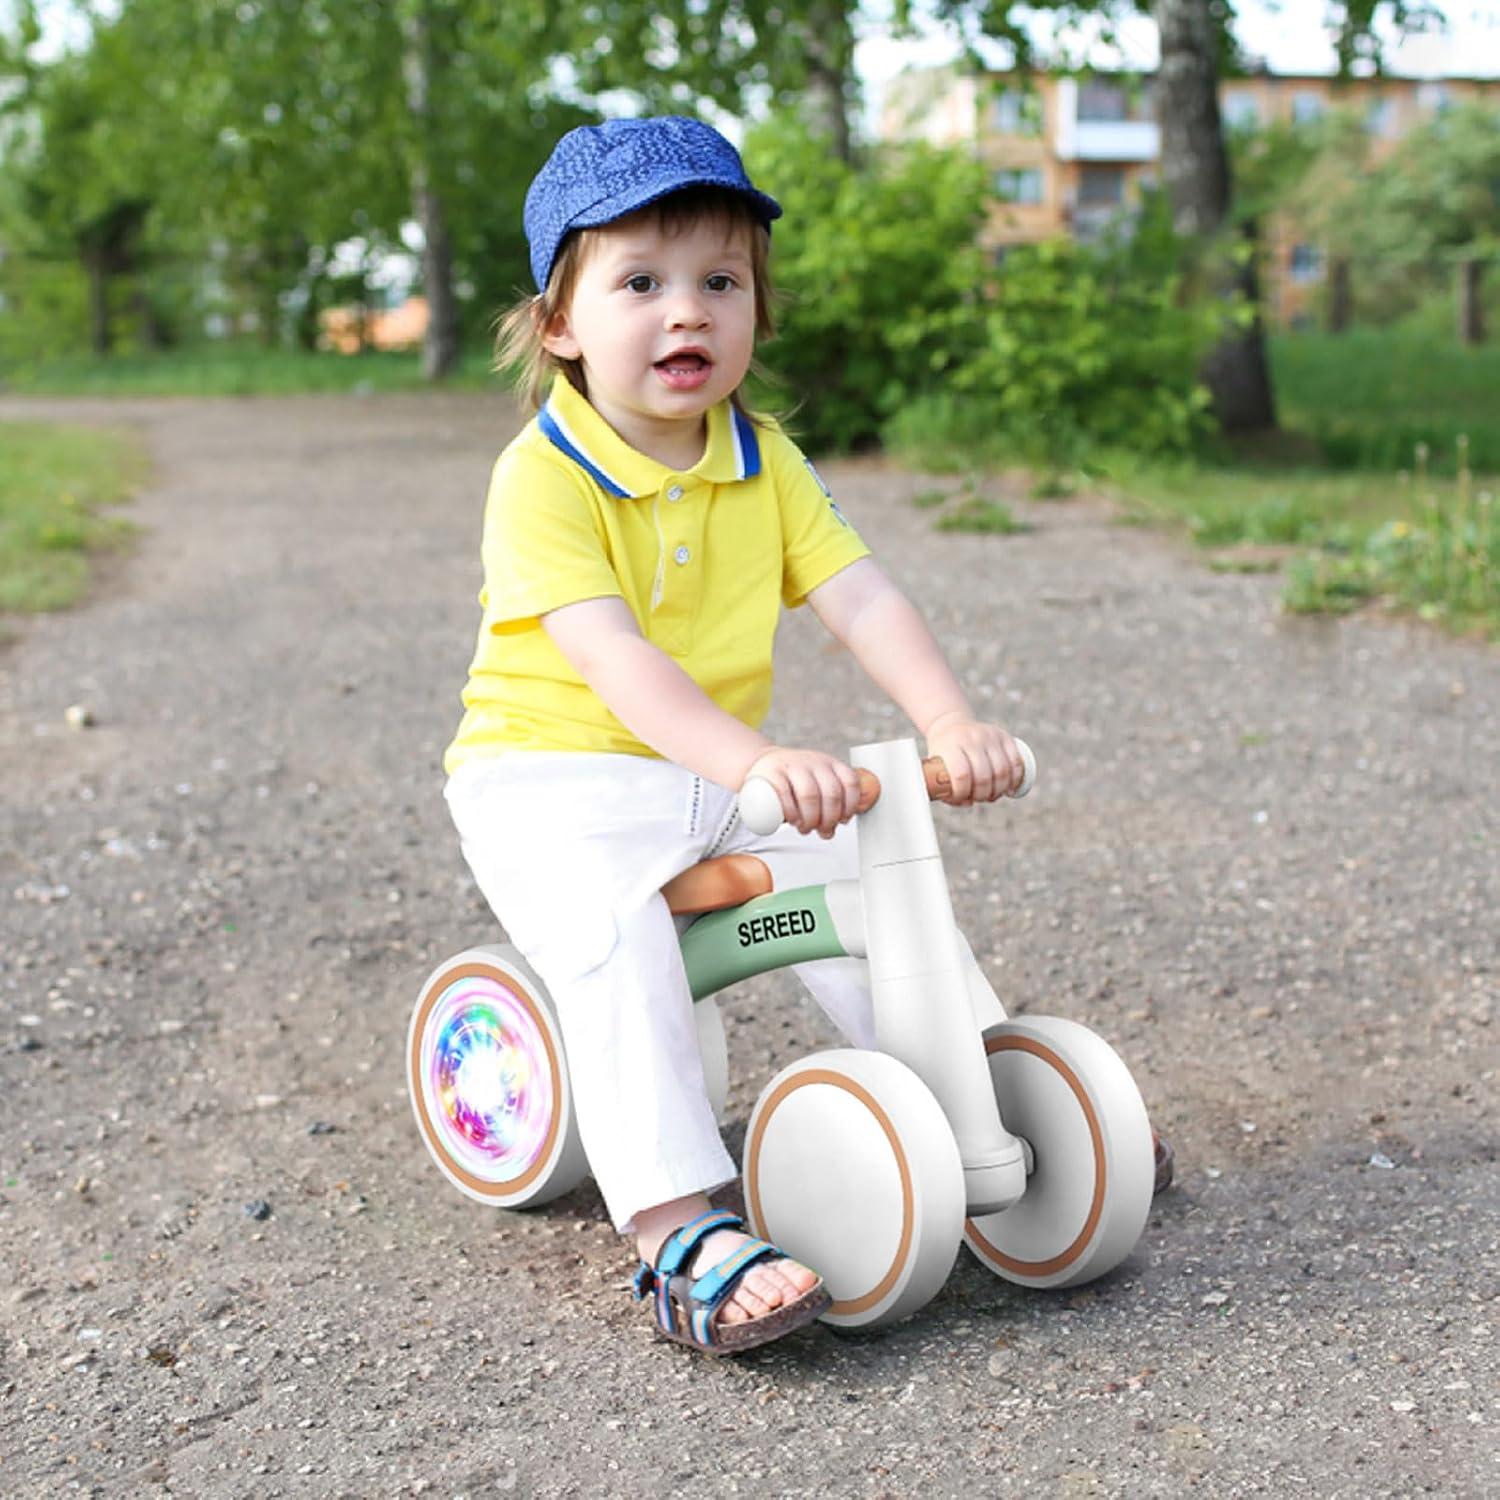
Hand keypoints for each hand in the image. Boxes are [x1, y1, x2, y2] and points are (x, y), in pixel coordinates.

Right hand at [742, 746, 862, 838]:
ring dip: (811, 819)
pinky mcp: (772, 772)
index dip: (850, 806)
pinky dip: (791, 812)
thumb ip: (837, 798)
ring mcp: (792, 765)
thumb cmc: (796, 782)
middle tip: (822, 830)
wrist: (765, 765)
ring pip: (809, 794)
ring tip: (805, 828)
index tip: (843, 820)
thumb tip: (848, 819)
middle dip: (829, 819)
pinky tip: (793, 820)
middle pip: (831, 793)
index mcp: (831, 764)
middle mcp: (814, 761)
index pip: (850, 782)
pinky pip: (785, 793)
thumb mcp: (820, 782)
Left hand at [924, 713, 1025, 804]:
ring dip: (999, 790)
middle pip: (984, 776)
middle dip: (983, 795)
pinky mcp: (1004, 736)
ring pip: (1002, 771)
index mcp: (950, 746)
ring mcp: (989, 735)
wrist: (951, 726)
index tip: (962, 798)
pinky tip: (1009, 788)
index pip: (961, 775)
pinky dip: (1015, 779)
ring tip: (992, 795)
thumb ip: (946, 791)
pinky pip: (1016, 762)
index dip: (963, 793)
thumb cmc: (943, 755)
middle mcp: (971, 738)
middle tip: (979, 798)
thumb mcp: (934, 769)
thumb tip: (968, 803)